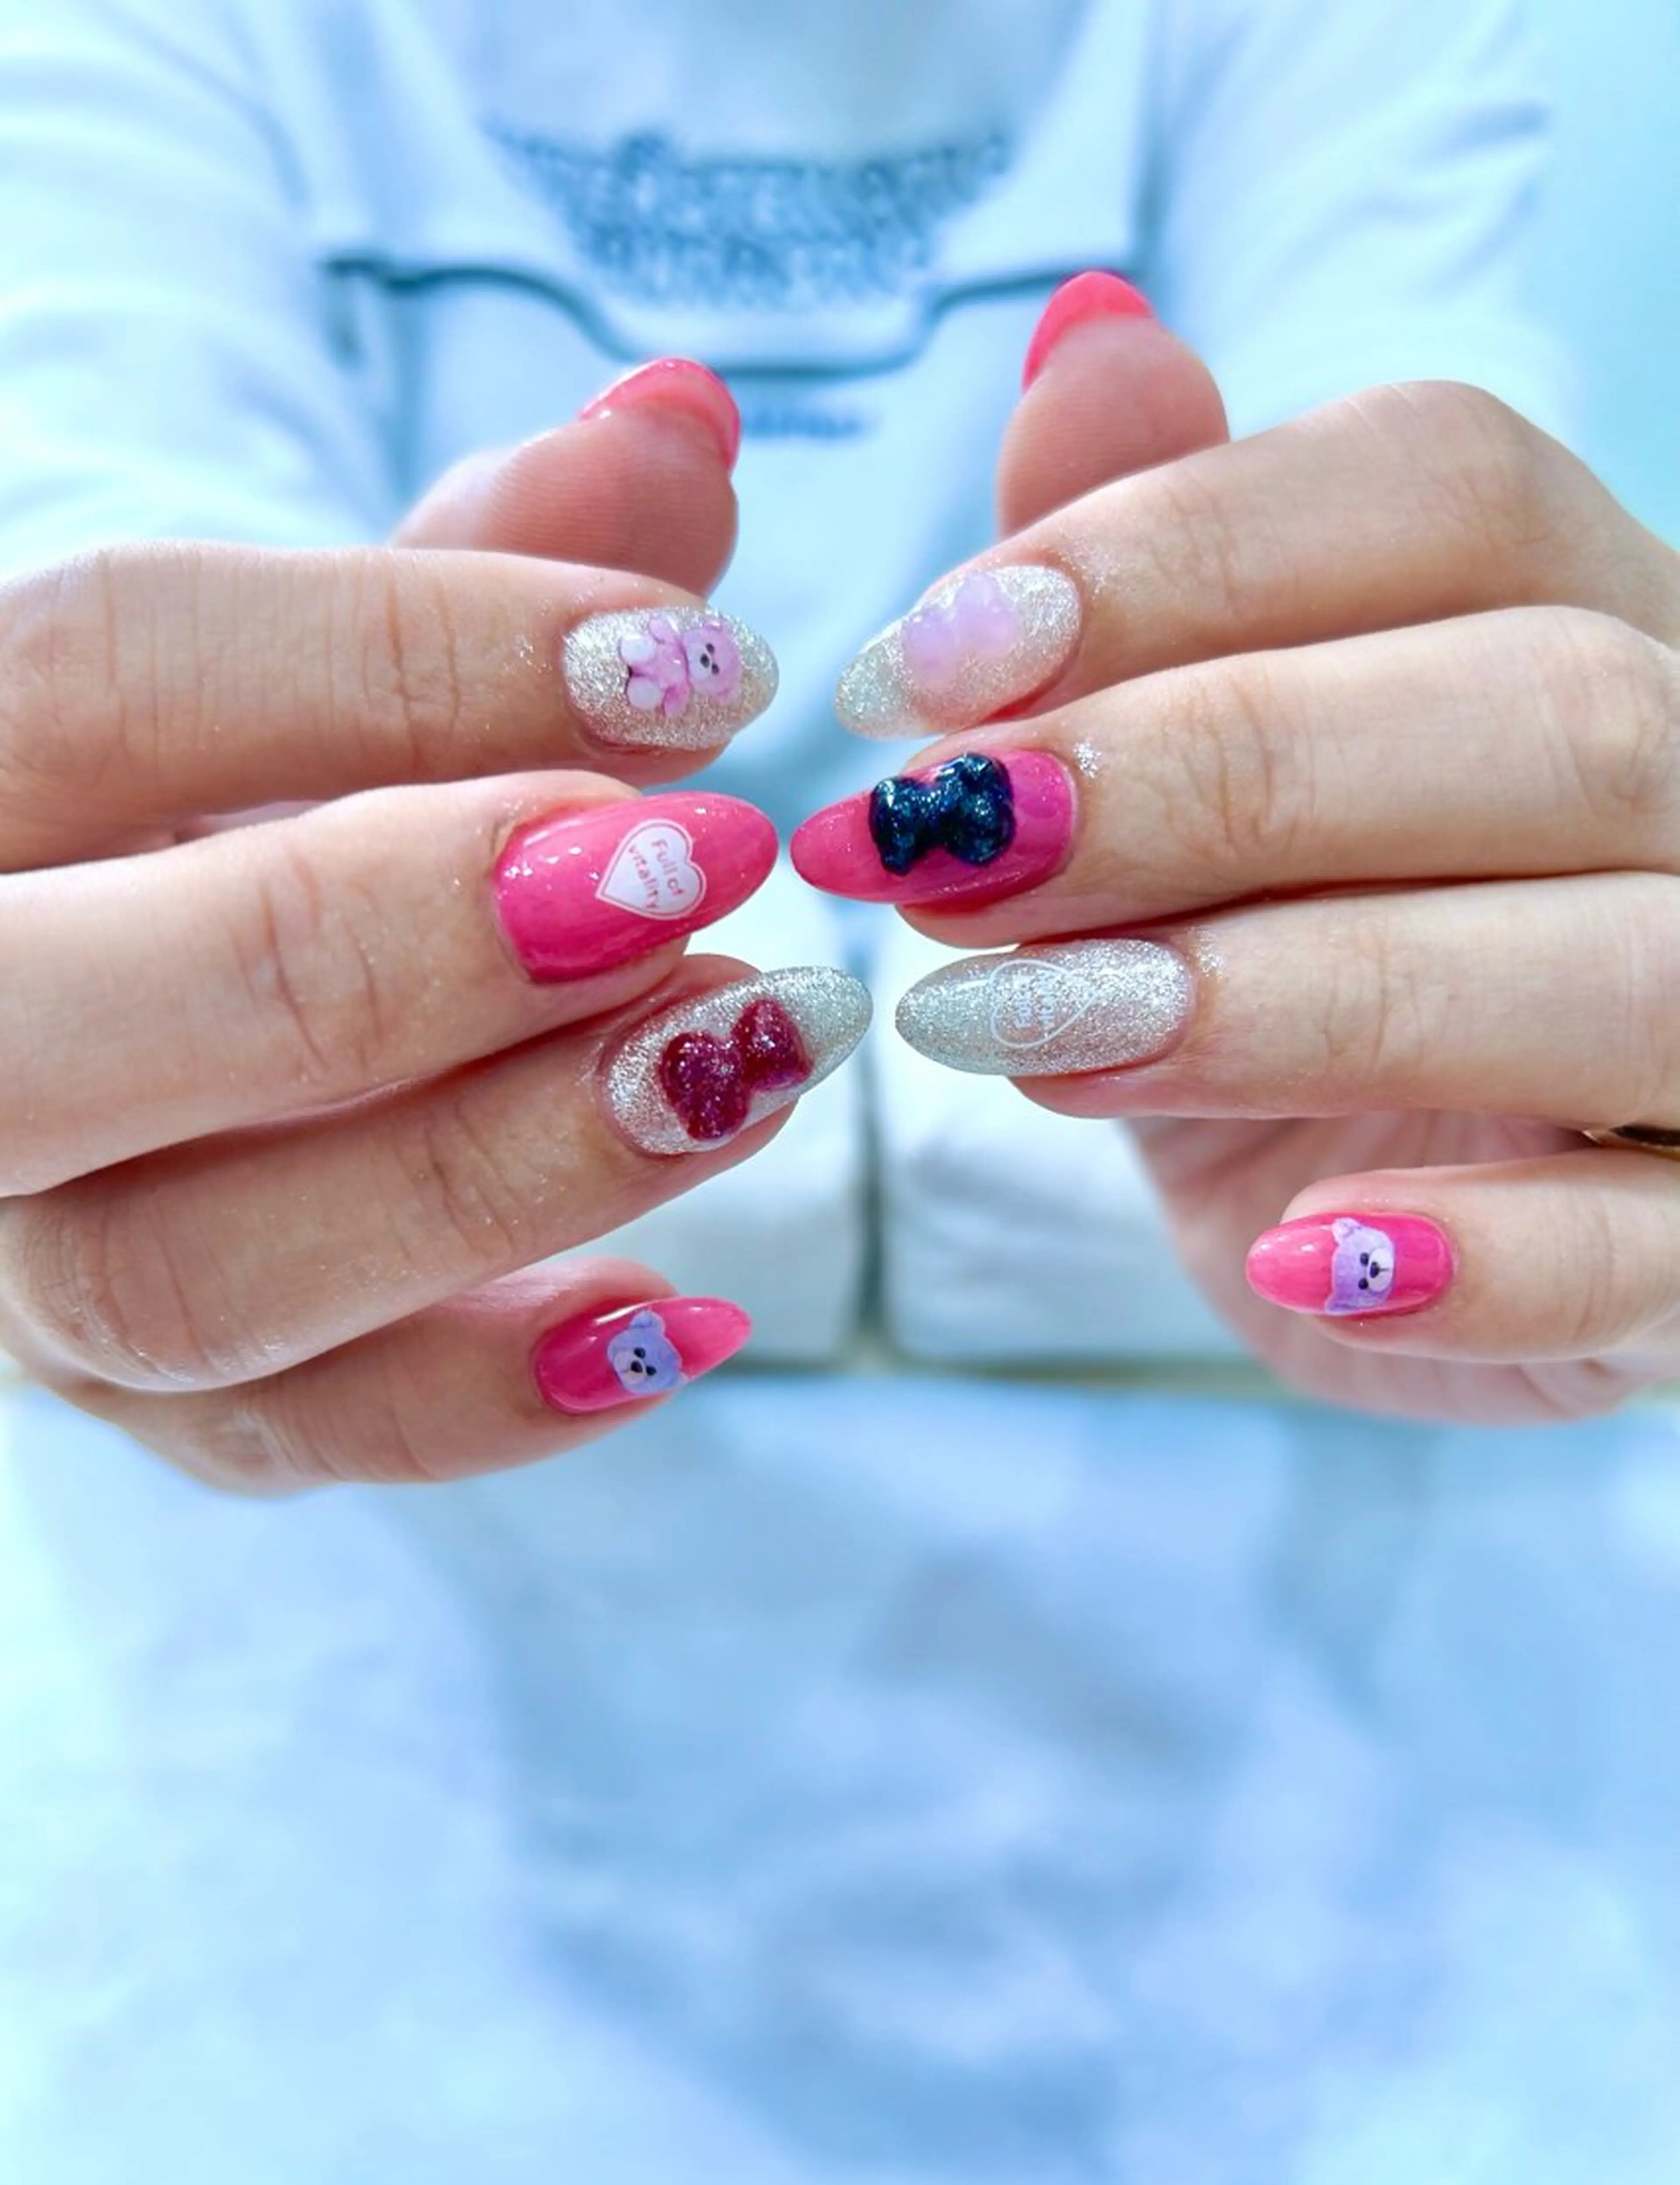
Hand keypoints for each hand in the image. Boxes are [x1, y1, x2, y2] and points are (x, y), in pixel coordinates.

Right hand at [0, 367, 866, 1486]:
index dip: (413, 659)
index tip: (699, 672)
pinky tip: (692, 1320)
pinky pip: (297, 1440)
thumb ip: (467, 559)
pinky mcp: (139, 1406)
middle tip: (711, 865)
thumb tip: (686, 414)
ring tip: (750, 1055)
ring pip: (200, 1273)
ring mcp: (15, 1263)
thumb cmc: (221, 807)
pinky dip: (503, 1395)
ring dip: (509, 1169)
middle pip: (90, 1021)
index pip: (108, 682)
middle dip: (413, 941)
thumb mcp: (304, 674)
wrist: (122, 1013)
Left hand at [795, 298, 1679, 1421]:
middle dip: (1210, 772)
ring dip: (1302, 993)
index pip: (1447, 491)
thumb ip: (1144, 585)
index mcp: (1582, 628)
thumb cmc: (1269, 977)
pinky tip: (1293, 1263)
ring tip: (1033, 1040)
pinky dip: (1486, 1264)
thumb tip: (1085, 335)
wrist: (1368, 1236)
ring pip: (1623, 959)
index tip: (915, 674)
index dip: (1169, 556)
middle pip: (1544, 704)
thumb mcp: (1174, 798)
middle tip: (942, 859)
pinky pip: (1658, 1248)